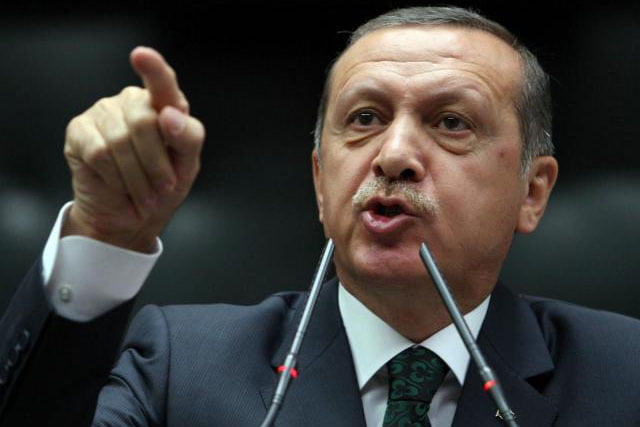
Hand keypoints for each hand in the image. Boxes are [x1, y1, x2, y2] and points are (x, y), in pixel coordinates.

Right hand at [62, 47, 204, 251]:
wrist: (133, 215)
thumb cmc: (164, 186)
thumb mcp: (187, 166)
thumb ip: (188, 139)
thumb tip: (171, 115)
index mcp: (165, 105)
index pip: (162, 83)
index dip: (153, 69)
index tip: (142, 55)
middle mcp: (133, 102)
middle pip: (144, 122)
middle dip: (157, 165)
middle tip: (163, 190)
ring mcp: (104, 112)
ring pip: (120, 142)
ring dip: (137, 179)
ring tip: (145, 197)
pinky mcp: (79, 130)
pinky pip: (99, 153)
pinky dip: (115, 178)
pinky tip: (120, 186)